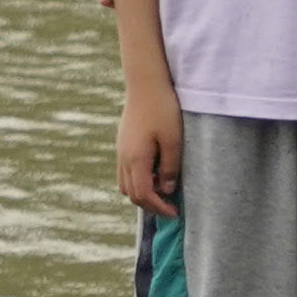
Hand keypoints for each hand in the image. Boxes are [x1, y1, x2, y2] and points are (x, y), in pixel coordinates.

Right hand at [116, 81, 181, 220]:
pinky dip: (138, 179)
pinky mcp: (122, 143)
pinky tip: (154, 170)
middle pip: (132, 194)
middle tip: (170, 205)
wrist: (145, 83)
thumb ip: (170, 168)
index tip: (175, 213)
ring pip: (125, 184)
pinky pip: (125, 171)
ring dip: (142, 192)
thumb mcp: (173, 140)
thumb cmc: (162, 110)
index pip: (144, 195)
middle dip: (151, 204)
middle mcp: (124, 158)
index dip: (159, 208)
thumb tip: (167, 190)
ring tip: (163, 187)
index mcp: (136, 160)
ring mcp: (120, 150)